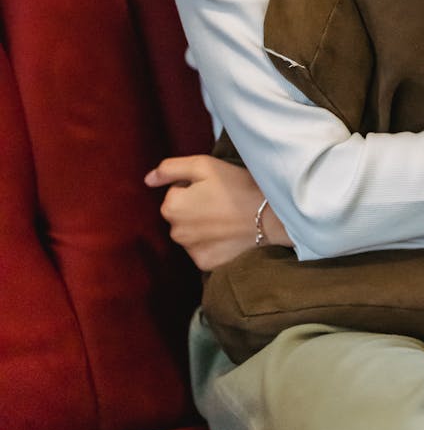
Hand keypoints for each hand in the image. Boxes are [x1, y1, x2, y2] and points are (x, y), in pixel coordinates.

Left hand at [144, 155, 291, 270]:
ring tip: (227, 216)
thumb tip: (147, 179)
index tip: (214, 186)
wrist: (270, 217)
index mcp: (171, 207)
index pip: (175, 191)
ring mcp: (190, 251)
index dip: (194, 185)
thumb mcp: (203, 165)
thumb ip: (170, 168)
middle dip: (194, 206)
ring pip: (190, 232)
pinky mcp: (206, 264)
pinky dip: (212, 242)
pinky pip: (202, 249)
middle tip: (221, 200)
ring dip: (202, 225)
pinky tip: (228, 233)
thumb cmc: (237, 186)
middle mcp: (175, 233)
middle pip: (180, 214)